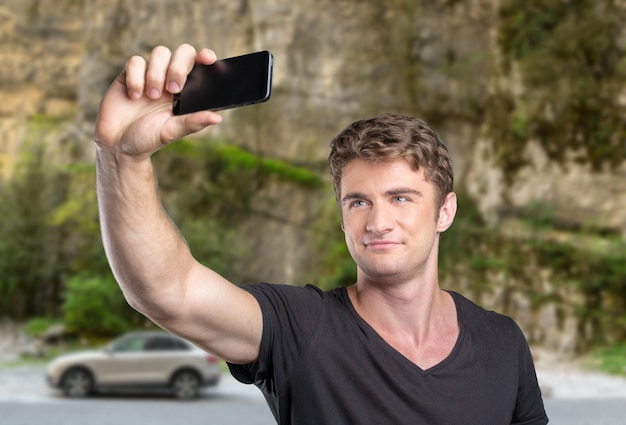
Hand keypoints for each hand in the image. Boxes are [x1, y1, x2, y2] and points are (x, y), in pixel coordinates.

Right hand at [93, 44, 222, 157]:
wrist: (118, 144)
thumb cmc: (148, 139)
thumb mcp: (171, 132)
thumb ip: (193, 123)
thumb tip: (217, 118)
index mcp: (187, 92)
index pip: (200, 66)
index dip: (205, 57)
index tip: (208, 59)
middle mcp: (171, 79)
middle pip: (183, 52)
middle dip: (179, 67)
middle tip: (173, 90)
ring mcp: (151, 74)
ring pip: (160, 53)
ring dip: (156, 74)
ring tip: (150, 98)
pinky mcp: (129, 74)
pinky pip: (135, 61)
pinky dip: (136, 77)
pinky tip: (134, 96)